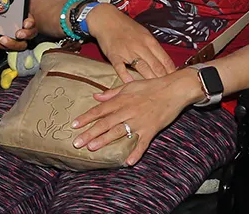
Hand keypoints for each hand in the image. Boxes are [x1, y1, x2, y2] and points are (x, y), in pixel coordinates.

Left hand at [0, 3, 36, 50]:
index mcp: (20, 16)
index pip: (31, 20)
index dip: (30, 22)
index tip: (26, 23)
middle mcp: (21, 28)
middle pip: (29, 34)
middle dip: (25, 34)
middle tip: (17, 34)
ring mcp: (16, 39)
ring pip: (21, 44)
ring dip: (12, 43)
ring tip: (2, 39)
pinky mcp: (8, 46)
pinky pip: (8, 48)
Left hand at [71, 70, 199, 165]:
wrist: (174, 89)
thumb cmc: (152, 86)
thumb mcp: (130, 86)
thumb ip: (112, 93)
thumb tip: (96, 96)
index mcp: (122, 100)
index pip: (100, 110)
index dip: (86, 118)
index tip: (73, 125)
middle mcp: (128, 111)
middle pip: (105, 123)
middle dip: (90, 133)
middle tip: (77, 143)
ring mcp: (139, 121)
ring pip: (119, 132)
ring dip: (105, 140)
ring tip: (92, 148)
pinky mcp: (151, 129)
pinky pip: (142, 143)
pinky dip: (136, 153)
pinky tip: (127, 162)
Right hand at [88, 5, 175, 82]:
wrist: (107, 20)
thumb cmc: (126, 27)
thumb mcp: (144, 33)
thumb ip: (153, 47)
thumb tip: (165, 61)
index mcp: (149, 41)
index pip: (165, 59)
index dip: (171, 71)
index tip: (176, 80)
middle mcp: (140, 46)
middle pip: (156, 65)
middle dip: (163, 78)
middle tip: (168, 89)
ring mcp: (127, 51)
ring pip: (142, 67)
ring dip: (150, 79)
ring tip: (155, 91)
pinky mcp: (114, 55)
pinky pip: (121, 68)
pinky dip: (126, 76)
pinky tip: (131, 84)